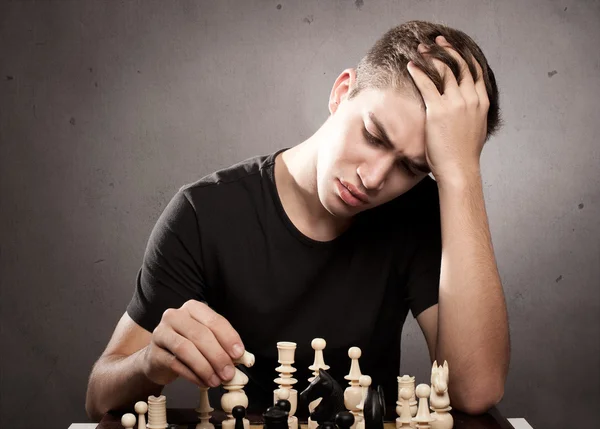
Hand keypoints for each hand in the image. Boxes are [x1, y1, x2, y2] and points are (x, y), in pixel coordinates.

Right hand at [141, 300, 244, 386]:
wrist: (158, 357)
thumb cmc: (187, 345)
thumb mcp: (206, 339)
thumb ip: (223, 345)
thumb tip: (242, 358)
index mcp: (193, 308)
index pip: (214, 320)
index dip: (229, 338)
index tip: (239, 354)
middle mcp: (175, 316)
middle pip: (200, 335)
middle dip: (218, 356)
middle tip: (228, 372)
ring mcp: (162, 333)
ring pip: (186, 349)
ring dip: (205, 367)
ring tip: (216, 381)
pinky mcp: (154, 353)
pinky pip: (176, 364)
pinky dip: (193, 376)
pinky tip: (203, 382)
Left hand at [407, 35, 488, 181]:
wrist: (460, 168)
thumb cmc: (465, 154)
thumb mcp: (477, 128)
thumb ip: (474, 113)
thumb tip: (467, 110)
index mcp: (482, 102)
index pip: (476, 71)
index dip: (465, 56)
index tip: (456, 48)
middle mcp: (471, 98)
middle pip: (460, 65)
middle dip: (448, 50)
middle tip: (438, 42)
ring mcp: (455, 103)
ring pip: (444, 70)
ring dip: (432, 56)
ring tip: (422, 49)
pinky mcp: (438, 109)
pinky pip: (427, 84)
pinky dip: (418, 72)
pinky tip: (411, 66)